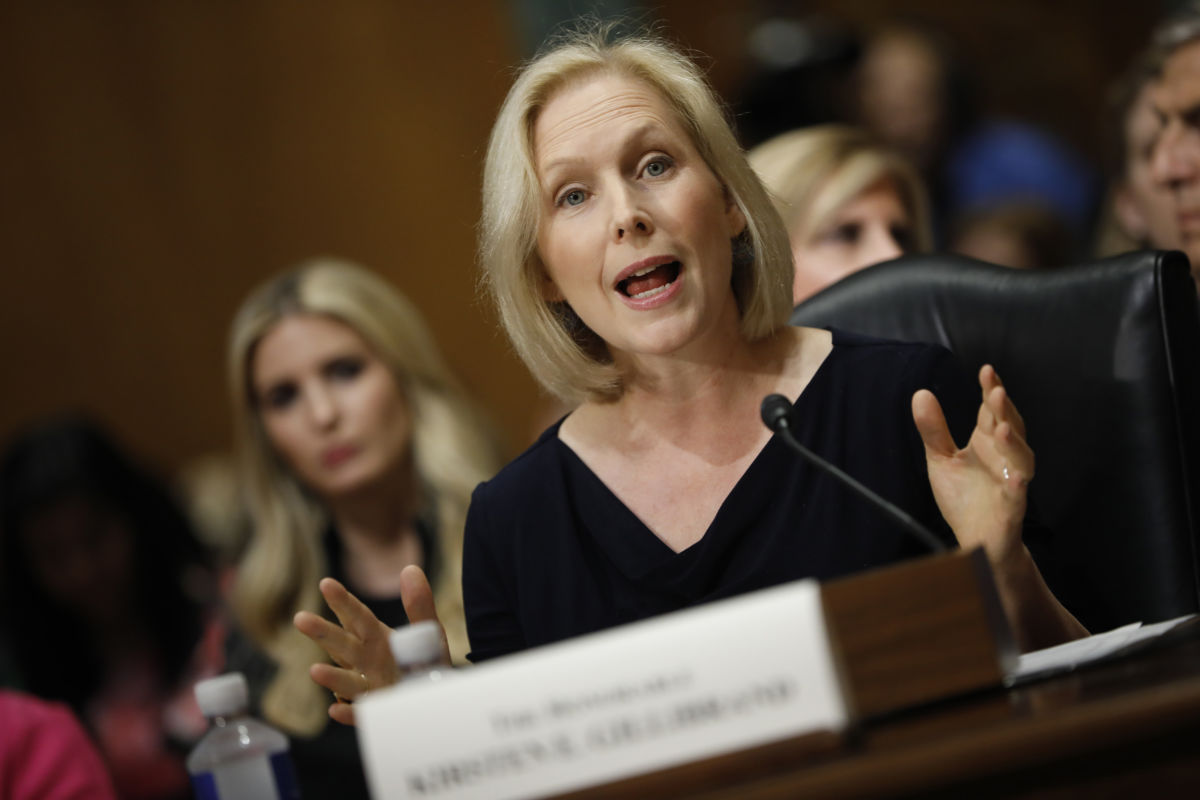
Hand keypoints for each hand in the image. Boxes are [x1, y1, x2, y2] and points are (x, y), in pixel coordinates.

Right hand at [293, 564, 449, 725]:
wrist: (435, 700)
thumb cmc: (424, 663)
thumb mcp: (427, 632)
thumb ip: (419, 604)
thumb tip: (410, 568)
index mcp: (378, 640)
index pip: (358, 618)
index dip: (344, 602)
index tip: (326, 583)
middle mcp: (369, 663)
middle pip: (346, 647)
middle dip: (325, 634)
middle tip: (299, 619)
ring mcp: (372, 689)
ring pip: (350, 682)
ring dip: (333, 678)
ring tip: (314, 671)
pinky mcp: (381, 713)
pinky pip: (364, 715)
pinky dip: (351, 713)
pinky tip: (336, 711)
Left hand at [912, 364, 1032, 565]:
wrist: (975, 538)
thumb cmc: (963, 497)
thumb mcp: (941, 459)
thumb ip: (933, 429)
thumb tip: (920, 393)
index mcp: (987, 442)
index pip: (991, 411)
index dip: (991, 391)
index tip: (986, 371)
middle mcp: (1004, 456)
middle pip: (1011, 427)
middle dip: (1004, 409)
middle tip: (995, 391)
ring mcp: (1012, 480)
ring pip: (1022, 457)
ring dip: (1015, 442)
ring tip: (1002, 427)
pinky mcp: (1012, 505)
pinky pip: (1019, 493)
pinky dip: (1018, 483)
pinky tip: (1016, 476)